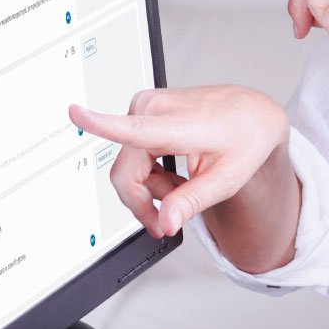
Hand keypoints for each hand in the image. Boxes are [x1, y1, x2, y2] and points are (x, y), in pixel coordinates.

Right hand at [71, 86, 288, 238]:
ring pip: (127, 167)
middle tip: (169, 221)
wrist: (254, 114)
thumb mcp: (227, 180)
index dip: (99, 124)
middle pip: (125, 174)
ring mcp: (145, 105)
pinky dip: (151, 172)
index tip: (75, 113)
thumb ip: (192, 202)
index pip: (133, 129)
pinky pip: (132, 153)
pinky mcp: (142, 108)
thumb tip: (165, 223)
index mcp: (177, 124)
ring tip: (184, 189)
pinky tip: (176, 174)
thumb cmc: (245, 139)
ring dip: (151, 188)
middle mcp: (153, 108)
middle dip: (144, 203)